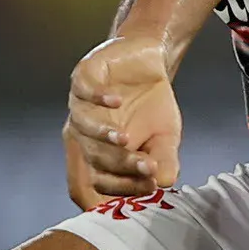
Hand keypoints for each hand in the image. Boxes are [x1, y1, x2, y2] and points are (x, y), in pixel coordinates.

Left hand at [67, 35, 182, 199]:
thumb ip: (165, 159)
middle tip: (147, 166)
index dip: (123, 186)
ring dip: (102, 135)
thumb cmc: (152, 102)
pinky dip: (97, 96)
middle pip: (94, 155)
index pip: (102, 179)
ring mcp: (82, 103)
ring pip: (82, 125)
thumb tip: (165, 181)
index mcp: (101, 152)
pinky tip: (116, 100)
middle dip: (121, 164)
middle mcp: (87, 132)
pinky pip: (83, 89)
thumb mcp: (166, 136)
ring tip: (124, 139)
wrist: (150, 62)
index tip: (150, 186)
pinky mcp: (83, 76)